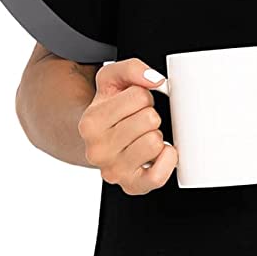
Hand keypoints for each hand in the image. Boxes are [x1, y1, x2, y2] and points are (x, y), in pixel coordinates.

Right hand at [77, 57, 177, 194]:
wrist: (99, 142)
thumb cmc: (109, 111)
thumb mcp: (111, 80)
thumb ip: (131, 68)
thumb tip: (155, 80)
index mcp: (90, 123)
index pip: (140, 96)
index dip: (143, 97)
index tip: (133, 105)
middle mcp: (97, 151)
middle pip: (150, 119)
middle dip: (150, 117)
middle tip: (139, 123)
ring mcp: (114, 172)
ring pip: (155, 142)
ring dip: (156, 136)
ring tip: (143, 138)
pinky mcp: (133, 187)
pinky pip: (158, 175)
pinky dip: (166, 160)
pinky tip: (159, 153)